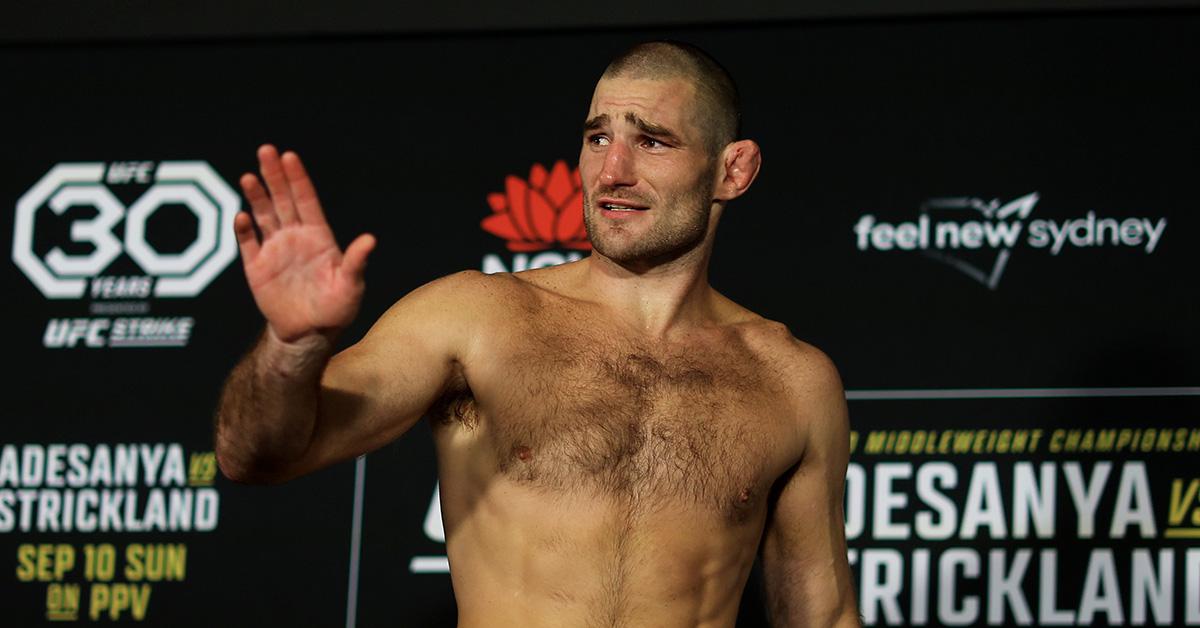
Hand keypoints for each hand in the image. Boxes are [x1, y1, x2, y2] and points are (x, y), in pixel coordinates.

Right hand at [234, 145, 375, 342]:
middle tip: (266, 150)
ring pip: (263, 215)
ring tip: (249, 176)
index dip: (298, 179)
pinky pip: (247, 244)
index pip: (306, 200)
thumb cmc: (337, 307)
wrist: (311, 332)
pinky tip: (241, 217)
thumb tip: (370, 239)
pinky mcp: (257, 267)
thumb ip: (356, 261)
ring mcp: (275, 249)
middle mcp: (295, 237)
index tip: (290, 157)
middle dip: (274, 176)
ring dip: (256, 196)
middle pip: (282, 200)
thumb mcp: (351, 285)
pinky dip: (243, 230)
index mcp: (318, 236)